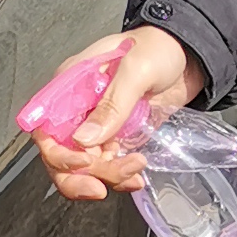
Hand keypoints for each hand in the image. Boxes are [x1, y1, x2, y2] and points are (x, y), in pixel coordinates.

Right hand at [26, 28, 204, 203]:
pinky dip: (120, 177)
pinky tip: (136, 176)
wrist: (191, 56)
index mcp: (71, 85)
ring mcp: (97, 126)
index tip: (84, 162)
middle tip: (100, 188)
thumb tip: (83, 139)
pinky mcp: (117, 137)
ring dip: (106, 176)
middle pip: (59, 154)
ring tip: (135, 168)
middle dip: (76, 177)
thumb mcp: (136, 69)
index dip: (55, 151)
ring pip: (84, 167)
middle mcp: (78, 109)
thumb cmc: (159, 48)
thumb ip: (112, 104)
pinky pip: (108, 166)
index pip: (45, 126)